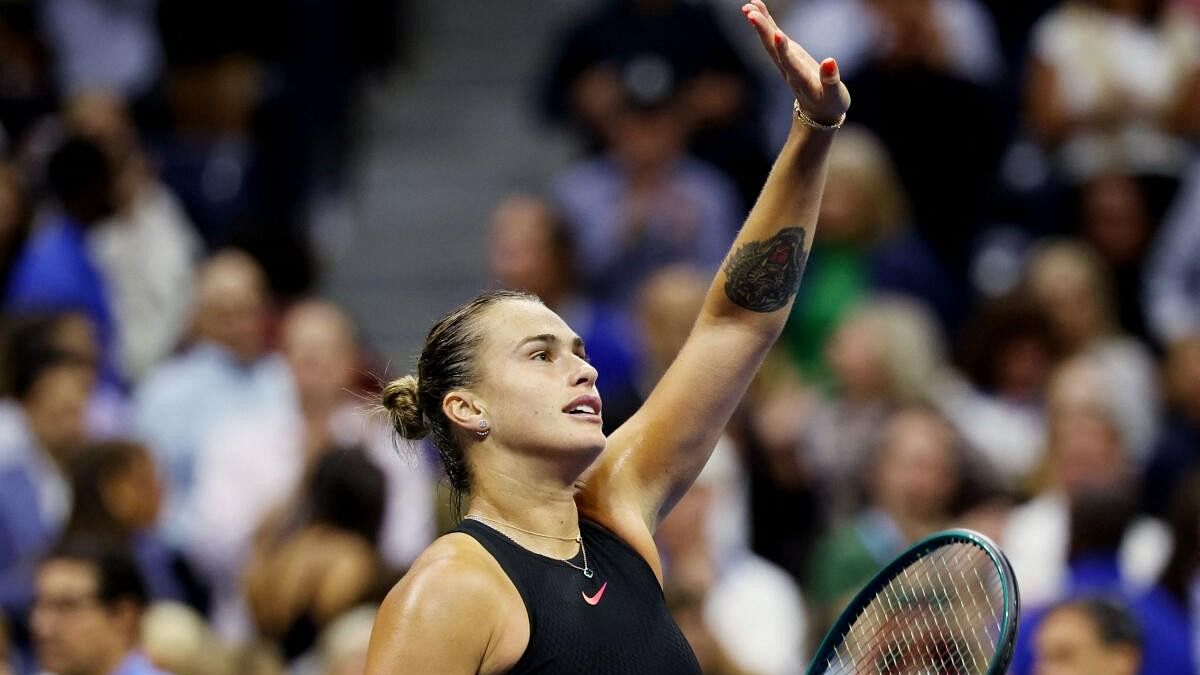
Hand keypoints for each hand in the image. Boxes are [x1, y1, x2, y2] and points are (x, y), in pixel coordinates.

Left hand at [742, 0, 849, 125]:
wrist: (818, 112)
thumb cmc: (830, 104)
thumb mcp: (834, 96)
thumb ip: (831, 80)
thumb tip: (830, 61)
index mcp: (801, 80)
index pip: (790, 64)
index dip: (784, 49)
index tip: (778, 33)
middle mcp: (789, 70)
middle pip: (773, 49)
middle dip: (763, 31)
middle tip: (750, 13)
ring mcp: (786, 61)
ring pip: (770, 42)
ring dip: (760, 24)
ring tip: (748, 6)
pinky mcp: (788, 54)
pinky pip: (774, 36)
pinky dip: (766, 22)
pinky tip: (756, 8)